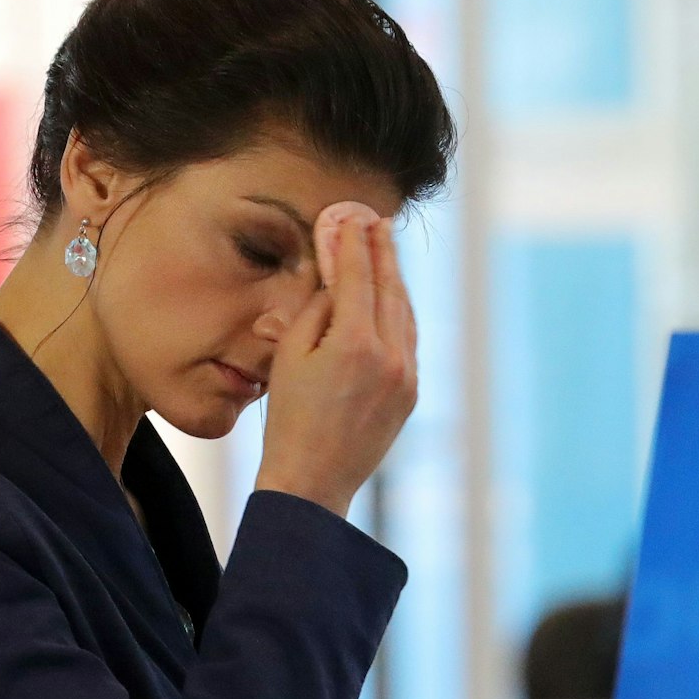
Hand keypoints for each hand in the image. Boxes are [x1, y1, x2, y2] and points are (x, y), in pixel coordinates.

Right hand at [252, 201, 416, 518]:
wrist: (313, 481)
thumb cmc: (289, 419)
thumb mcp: (289, 355)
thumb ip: (315, 307)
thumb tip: (333, 273)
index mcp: (355, 343)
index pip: (359, 276)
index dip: (354, 242)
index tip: (351, 217)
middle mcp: (390, 356)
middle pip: (390, 288)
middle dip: (383, 252)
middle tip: (378, 222)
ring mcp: (406, 376)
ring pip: (405, 313)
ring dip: (395, 279)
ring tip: (386, 251)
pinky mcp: (410, 393)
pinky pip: (409, 339)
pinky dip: (400, 312)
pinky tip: (392, 299)